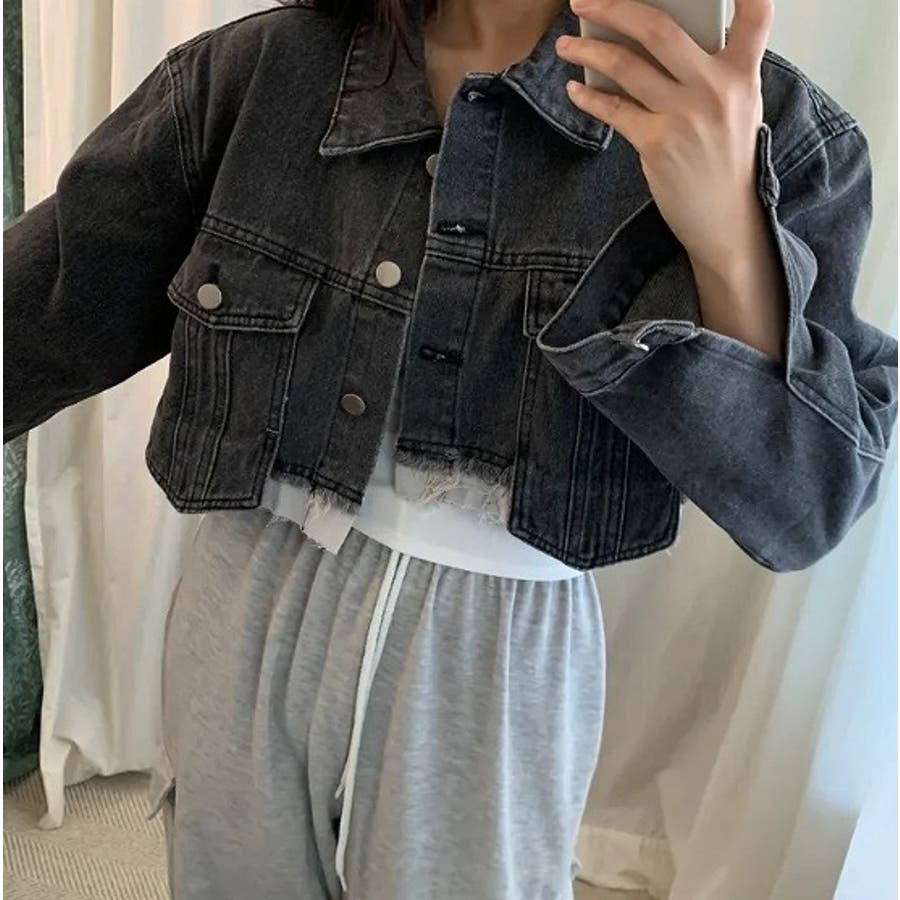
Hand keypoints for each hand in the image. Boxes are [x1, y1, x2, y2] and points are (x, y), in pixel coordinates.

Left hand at [556, 0, 773, 273]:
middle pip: (658, 29)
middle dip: (613, 7)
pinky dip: (589, 97)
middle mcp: (715, 88)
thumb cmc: (726, 159)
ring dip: (587, 51)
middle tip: (583, 1)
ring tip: (566, 45)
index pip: (756, 13)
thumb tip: (655, 40)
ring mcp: (684, 115)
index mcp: (743, 73)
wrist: (724, 218)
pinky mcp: (656, 143)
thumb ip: (711, 70)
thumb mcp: (738, 106)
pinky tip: (575, 90)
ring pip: (625, 66)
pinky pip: (614, 109)